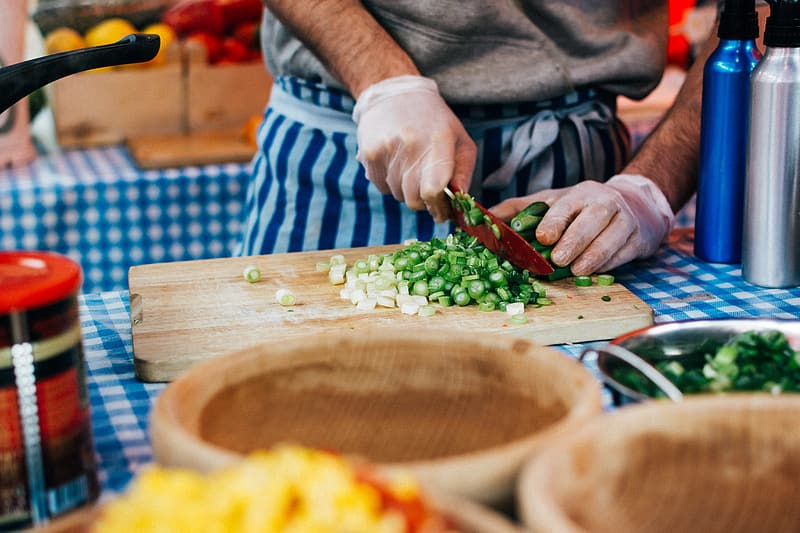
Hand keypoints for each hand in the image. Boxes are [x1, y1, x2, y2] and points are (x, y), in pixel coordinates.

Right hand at [352, 75, 476, 221]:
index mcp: (439, 140)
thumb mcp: (459, 140)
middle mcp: (411, 144)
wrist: (394, 94)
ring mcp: (387, 149)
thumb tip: (459, 204)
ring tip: (411, 166)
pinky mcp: (369, 154)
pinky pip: (382, 188)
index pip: (434, 189)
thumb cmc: (434, 122)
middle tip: (428, 189)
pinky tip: (396, 163)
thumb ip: (464, 173)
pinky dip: (391, 183)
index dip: (438, 208)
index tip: (442, 212)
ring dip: (406, 190)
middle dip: (424, 201)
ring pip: (398, 196)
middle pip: (414, 199)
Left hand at [490, 174, 673, 275]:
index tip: (543, 236)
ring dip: (593, 256)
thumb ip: (520, 209)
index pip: (567, 205)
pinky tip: (596, 272)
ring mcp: (624, 220)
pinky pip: (623, 253)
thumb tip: (486, 217)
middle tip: (557, 259)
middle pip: (591, 219)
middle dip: (574, 240)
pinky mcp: (637, 239)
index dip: (555, 220)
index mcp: (579, 194)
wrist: (635, 206)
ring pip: (610, 238)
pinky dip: (609, 264)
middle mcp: (604, 203)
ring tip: (577, 270)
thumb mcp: (553, 202)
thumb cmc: (583, 208)